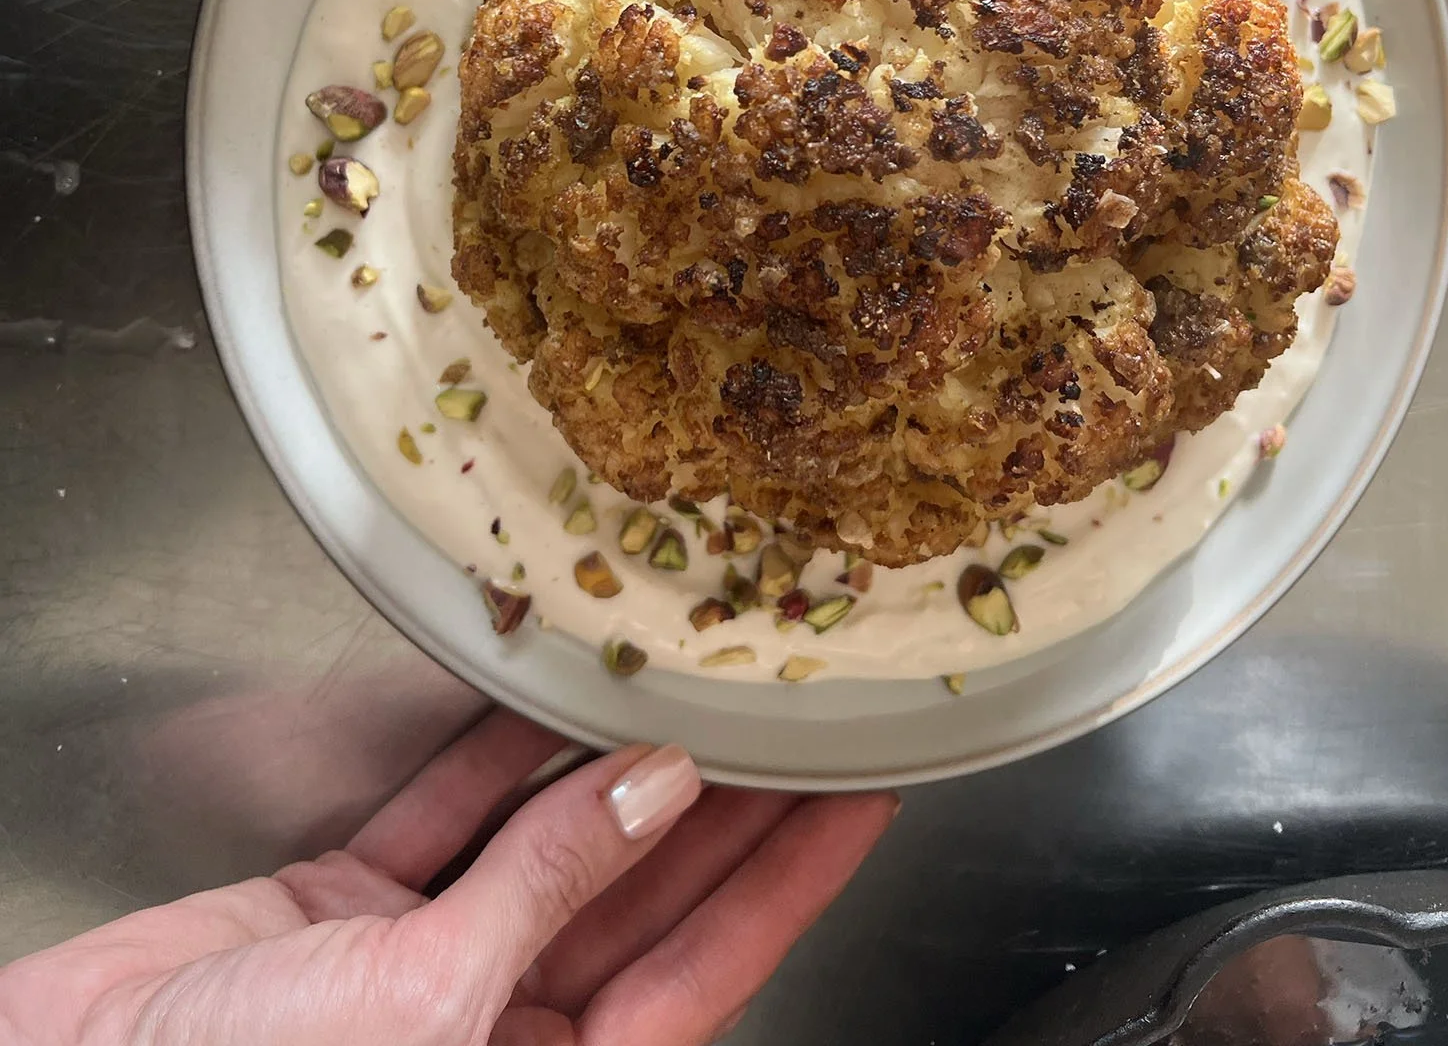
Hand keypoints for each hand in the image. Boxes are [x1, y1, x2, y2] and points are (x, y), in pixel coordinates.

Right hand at [0, 709, 895, 1044]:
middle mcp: (503, 1025)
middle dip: (722, 797)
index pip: (708, 967)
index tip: (860, 796)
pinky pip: (448, 812)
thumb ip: (549, 890)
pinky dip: (498, 750)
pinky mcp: (350, 907)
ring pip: (554, 839)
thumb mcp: (422, 1001)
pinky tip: (560, 689)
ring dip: (619, 757)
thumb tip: (657, 795)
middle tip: (797, 706)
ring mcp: (426, 961)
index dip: (790, 876)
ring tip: (700, 673)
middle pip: (645, 893)